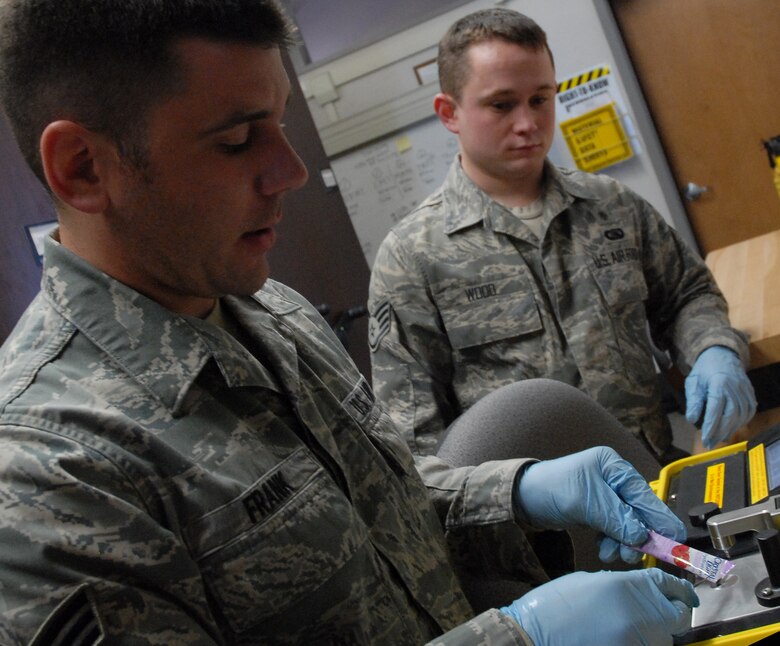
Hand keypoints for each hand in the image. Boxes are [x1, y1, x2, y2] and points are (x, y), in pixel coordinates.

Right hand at [500, 568, 697, 644]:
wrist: (535, 634)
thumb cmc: (555, 607)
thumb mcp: (591, 582)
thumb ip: (623, 587)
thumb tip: (644, 595)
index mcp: (628, 586)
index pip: (670, 585)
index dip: (680, 590)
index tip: (686, 594)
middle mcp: (640, 613)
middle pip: (677, 616)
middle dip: (672, 613)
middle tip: (661, 614)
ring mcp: (638, 640)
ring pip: (664, 638)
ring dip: (655, 633)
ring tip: (627, 628)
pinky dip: (640, 642)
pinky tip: (620, 637)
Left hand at [516, 447, 685, 562]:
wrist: (523, 497)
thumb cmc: (551, 488)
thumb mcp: (585, 502)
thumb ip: (616, 518)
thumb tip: (642, 536)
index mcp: (613, 466)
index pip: (644, 494)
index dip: (660, 518)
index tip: (674, 539)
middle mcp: (613, 478)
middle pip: (639, 511)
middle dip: (639, 534)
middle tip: (635, 554)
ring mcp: (606, 495)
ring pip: (629, 523)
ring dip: (625, 542)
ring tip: (614, 553)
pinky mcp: (599, 510)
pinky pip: (616, 529)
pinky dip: (613, 542)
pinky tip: (605, 550)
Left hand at [685, 346, 755, 448]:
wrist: (722, 355)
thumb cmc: (705, 370)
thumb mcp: (693, 382)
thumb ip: (694, 401)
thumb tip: (692, 419)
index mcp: (718, 383)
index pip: (716, 409)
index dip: (711, 425)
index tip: (705, 438)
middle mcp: (735, 388)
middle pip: (731, 415)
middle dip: (720, 432)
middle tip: (709, 443)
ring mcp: (745, 391)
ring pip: (741, 416)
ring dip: (730, 430)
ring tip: (718, 438)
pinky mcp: (750, 394)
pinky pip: (749, 412)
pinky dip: (740, 423)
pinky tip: (730, 428)